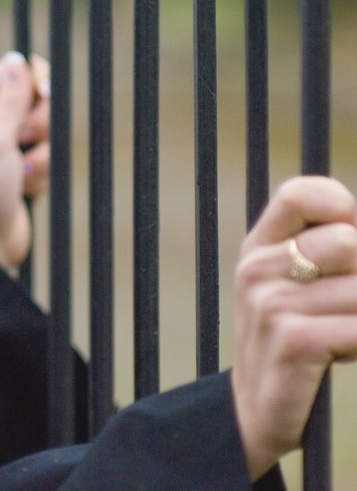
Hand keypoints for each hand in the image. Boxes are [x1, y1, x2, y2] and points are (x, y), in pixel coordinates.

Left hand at [0, 51, 47, 274]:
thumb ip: (10, 100)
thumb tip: (16, 59)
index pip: (15, 73)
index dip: (36, 80)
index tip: (44, 94)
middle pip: (40, 102)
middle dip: (41, 125)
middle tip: (21, 143)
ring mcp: (12, 151)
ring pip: (50, 134)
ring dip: (42, 157)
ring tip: (21, 174)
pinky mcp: (26, 172)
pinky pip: (50, 161)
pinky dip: (43, 175)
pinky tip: (26, 190)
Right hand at [231, 176, 356, 479]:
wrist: (256, 410)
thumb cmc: (294, 339)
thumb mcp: (295, 284)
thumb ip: (326, 247)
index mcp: (258, 247)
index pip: (302, 194)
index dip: (343, 207)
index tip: (351, 241)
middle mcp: (257, 269)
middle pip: (347, 240)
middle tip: (347, 306)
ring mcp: (271, 304)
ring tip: (343, 334)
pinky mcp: (295, 340)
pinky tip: (345, 353)